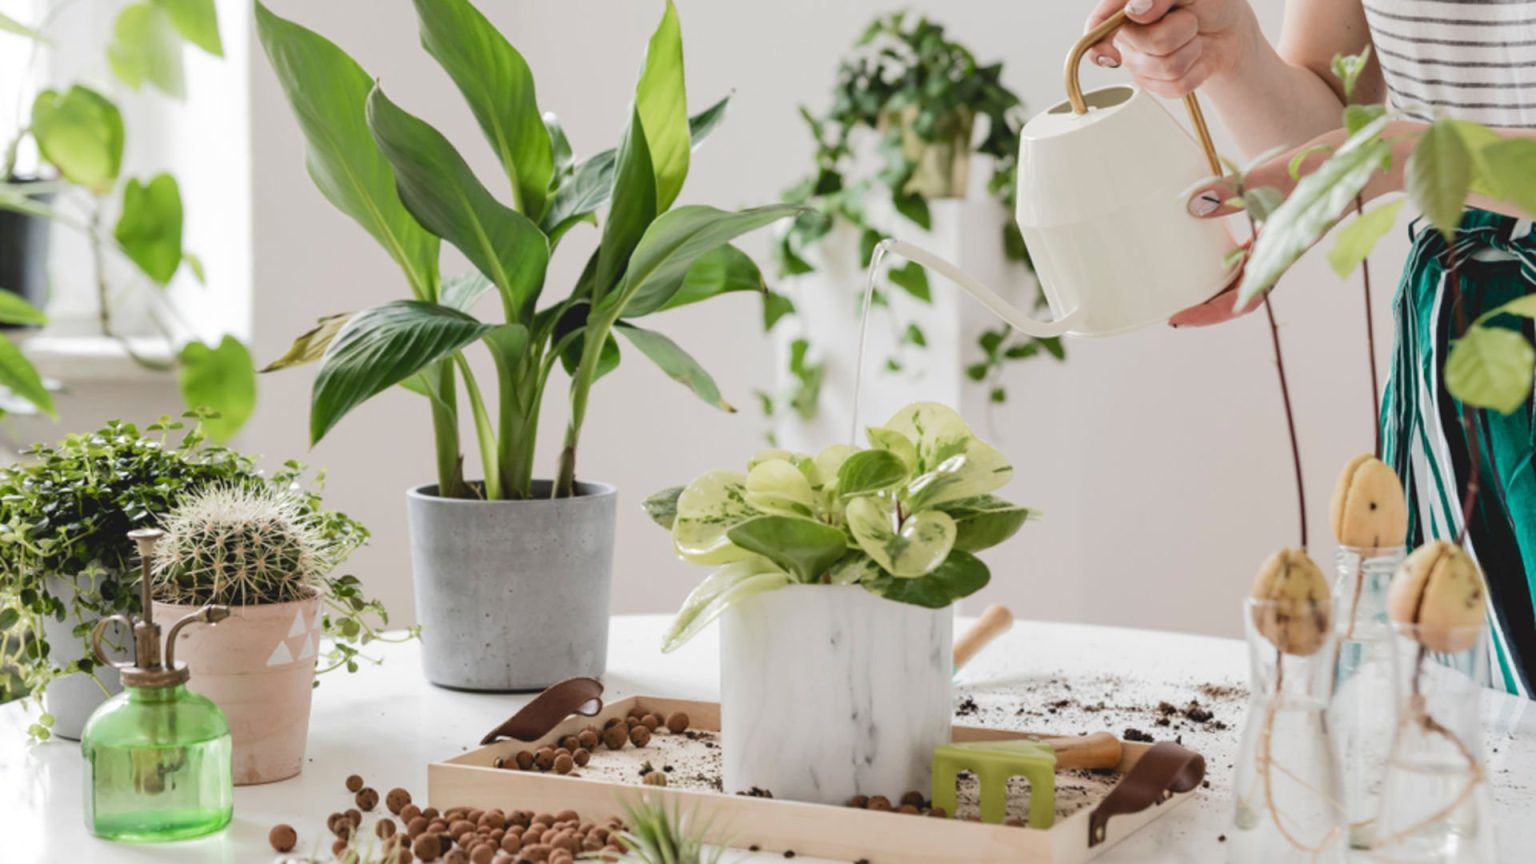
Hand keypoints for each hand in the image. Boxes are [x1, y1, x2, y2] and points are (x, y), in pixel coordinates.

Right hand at [1083, 0, 1258, 98]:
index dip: (1099, 46)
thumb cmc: (1208, 2)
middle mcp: (1128, 35)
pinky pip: (1175, 87)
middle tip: (1188, 20)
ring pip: (1166, 67)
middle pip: (1150, 43)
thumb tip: (1135, 10)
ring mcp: (1140, 62)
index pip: (1098, 26)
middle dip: (1181, 30)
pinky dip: (1197, 72)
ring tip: (1193, 37)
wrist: (1228, 29)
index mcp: (1127, 6)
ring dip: (1192, 50)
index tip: (1114, 56)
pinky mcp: (1155, 84)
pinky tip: (1195, 58)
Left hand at [1169, 133, 1342, 326]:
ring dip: (1213, 278)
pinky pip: (1250, 242)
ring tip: (1178, 276)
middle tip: (1167, 301)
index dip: (1210, 313)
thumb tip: (1194, 204)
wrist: (1382, 150)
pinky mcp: (1283, 215)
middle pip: (1239, 290)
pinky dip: (1224, 245)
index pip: (1245, 298)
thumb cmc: (1342, 163)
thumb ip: (1239, 188)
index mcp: (1285, 250)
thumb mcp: (1284, 173)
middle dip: (1204, 302)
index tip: (1176, 319)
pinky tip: (1204, 233)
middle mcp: (1281, 248)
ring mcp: (1283, 234)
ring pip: (1244, 269)